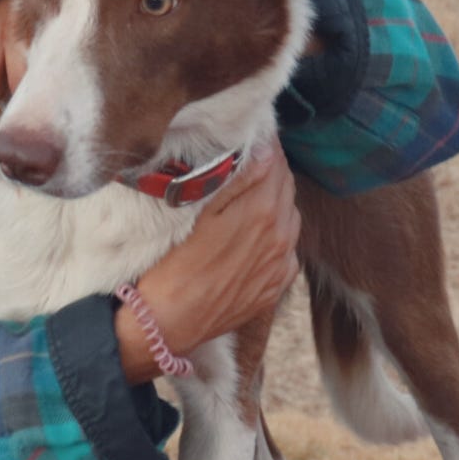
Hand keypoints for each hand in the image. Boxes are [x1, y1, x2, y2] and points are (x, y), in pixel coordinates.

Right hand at [116, 145, 300, 381]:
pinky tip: (251, 235)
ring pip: (290, 216)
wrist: (168, 323)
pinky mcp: (276, 285)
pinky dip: (275, 234)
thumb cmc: (172, 264)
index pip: (275, 161)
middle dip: (271, 169)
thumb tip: (262, 150)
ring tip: (248, 197)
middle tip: (247, 160)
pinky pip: (286, 249)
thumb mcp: (196, 211)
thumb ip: (234, 179)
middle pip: (286, 186)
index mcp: (262, 210)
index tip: (250, 136)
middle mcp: (281, 236)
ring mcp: (281, 263)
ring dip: (275, 200)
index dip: (263, 145)